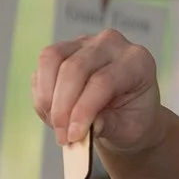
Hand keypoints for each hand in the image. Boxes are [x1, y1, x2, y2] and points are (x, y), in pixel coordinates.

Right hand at [32, 29, 165, 154]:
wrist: (127, 111)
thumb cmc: (133, 117)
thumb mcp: (129, 128)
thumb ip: (110, 125)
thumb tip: (85, 126)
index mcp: (136, 61)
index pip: (102, 81)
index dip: (83, 110)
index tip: (73, 135)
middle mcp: (111, 44)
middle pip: (73, 68)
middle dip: (62, 107)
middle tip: (61, 136)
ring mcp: (85, 42)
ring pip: (51, 59)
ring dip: (47, 97)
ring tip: (56, 125)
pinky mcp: (64, 48)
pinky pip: (42, 67)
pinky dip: (42, 94)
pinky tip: (53, 114)